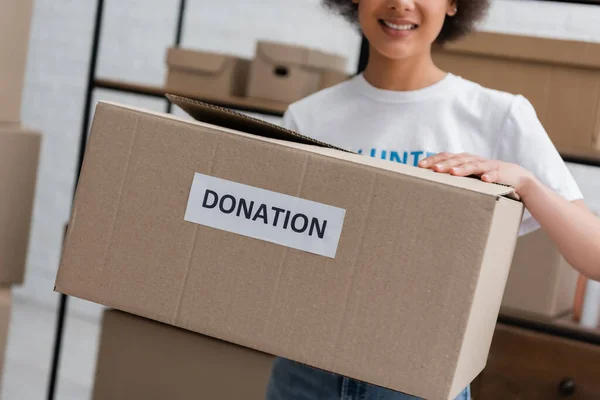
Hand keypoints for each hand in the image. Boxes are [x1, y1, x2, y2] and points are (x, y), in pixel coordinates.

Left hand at [418, 152, 535, 194]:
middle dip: (445, 164)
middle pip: (458, 159)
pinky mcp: (501, 173)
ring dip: (463, 169)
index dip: (434, 159)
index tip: (420, 165)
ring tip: (452, 173)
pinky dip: (490, 176)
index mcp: (465, 160)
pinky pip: (495, 174)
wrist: (517, 177)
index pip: (446, 156)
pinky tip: (484, 180)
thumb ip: (453, 177)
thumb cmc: (486, 177)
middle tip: (434, 169)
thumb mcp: (469, 176)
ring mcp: (488, 166)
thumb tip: (429, 184)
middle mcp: (475, 160)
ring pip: (474, 165)